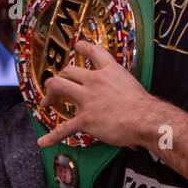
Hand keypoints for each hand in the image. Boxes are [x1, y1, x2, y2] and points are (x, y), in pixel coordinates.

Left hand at [37, 39, 160, 148]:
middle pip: (69, 70)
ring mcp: (87, 99)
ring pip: (59, 87)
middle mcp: (94, 81)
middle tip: (56, 86)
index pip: (93, 51)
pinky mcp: (84, 119)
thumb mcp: (133, 86)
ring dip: (50, 95)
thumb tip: (127, 100)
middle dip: (60, 77)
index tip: (77, 45)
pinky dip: (52, 136)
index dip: (83, 47)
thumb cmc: (144, 106)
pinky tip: (43, 142)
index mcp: (109, 71)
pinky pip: (64, 128)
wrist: (144, 119)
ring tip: (46, 103)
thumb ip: (123, 88)